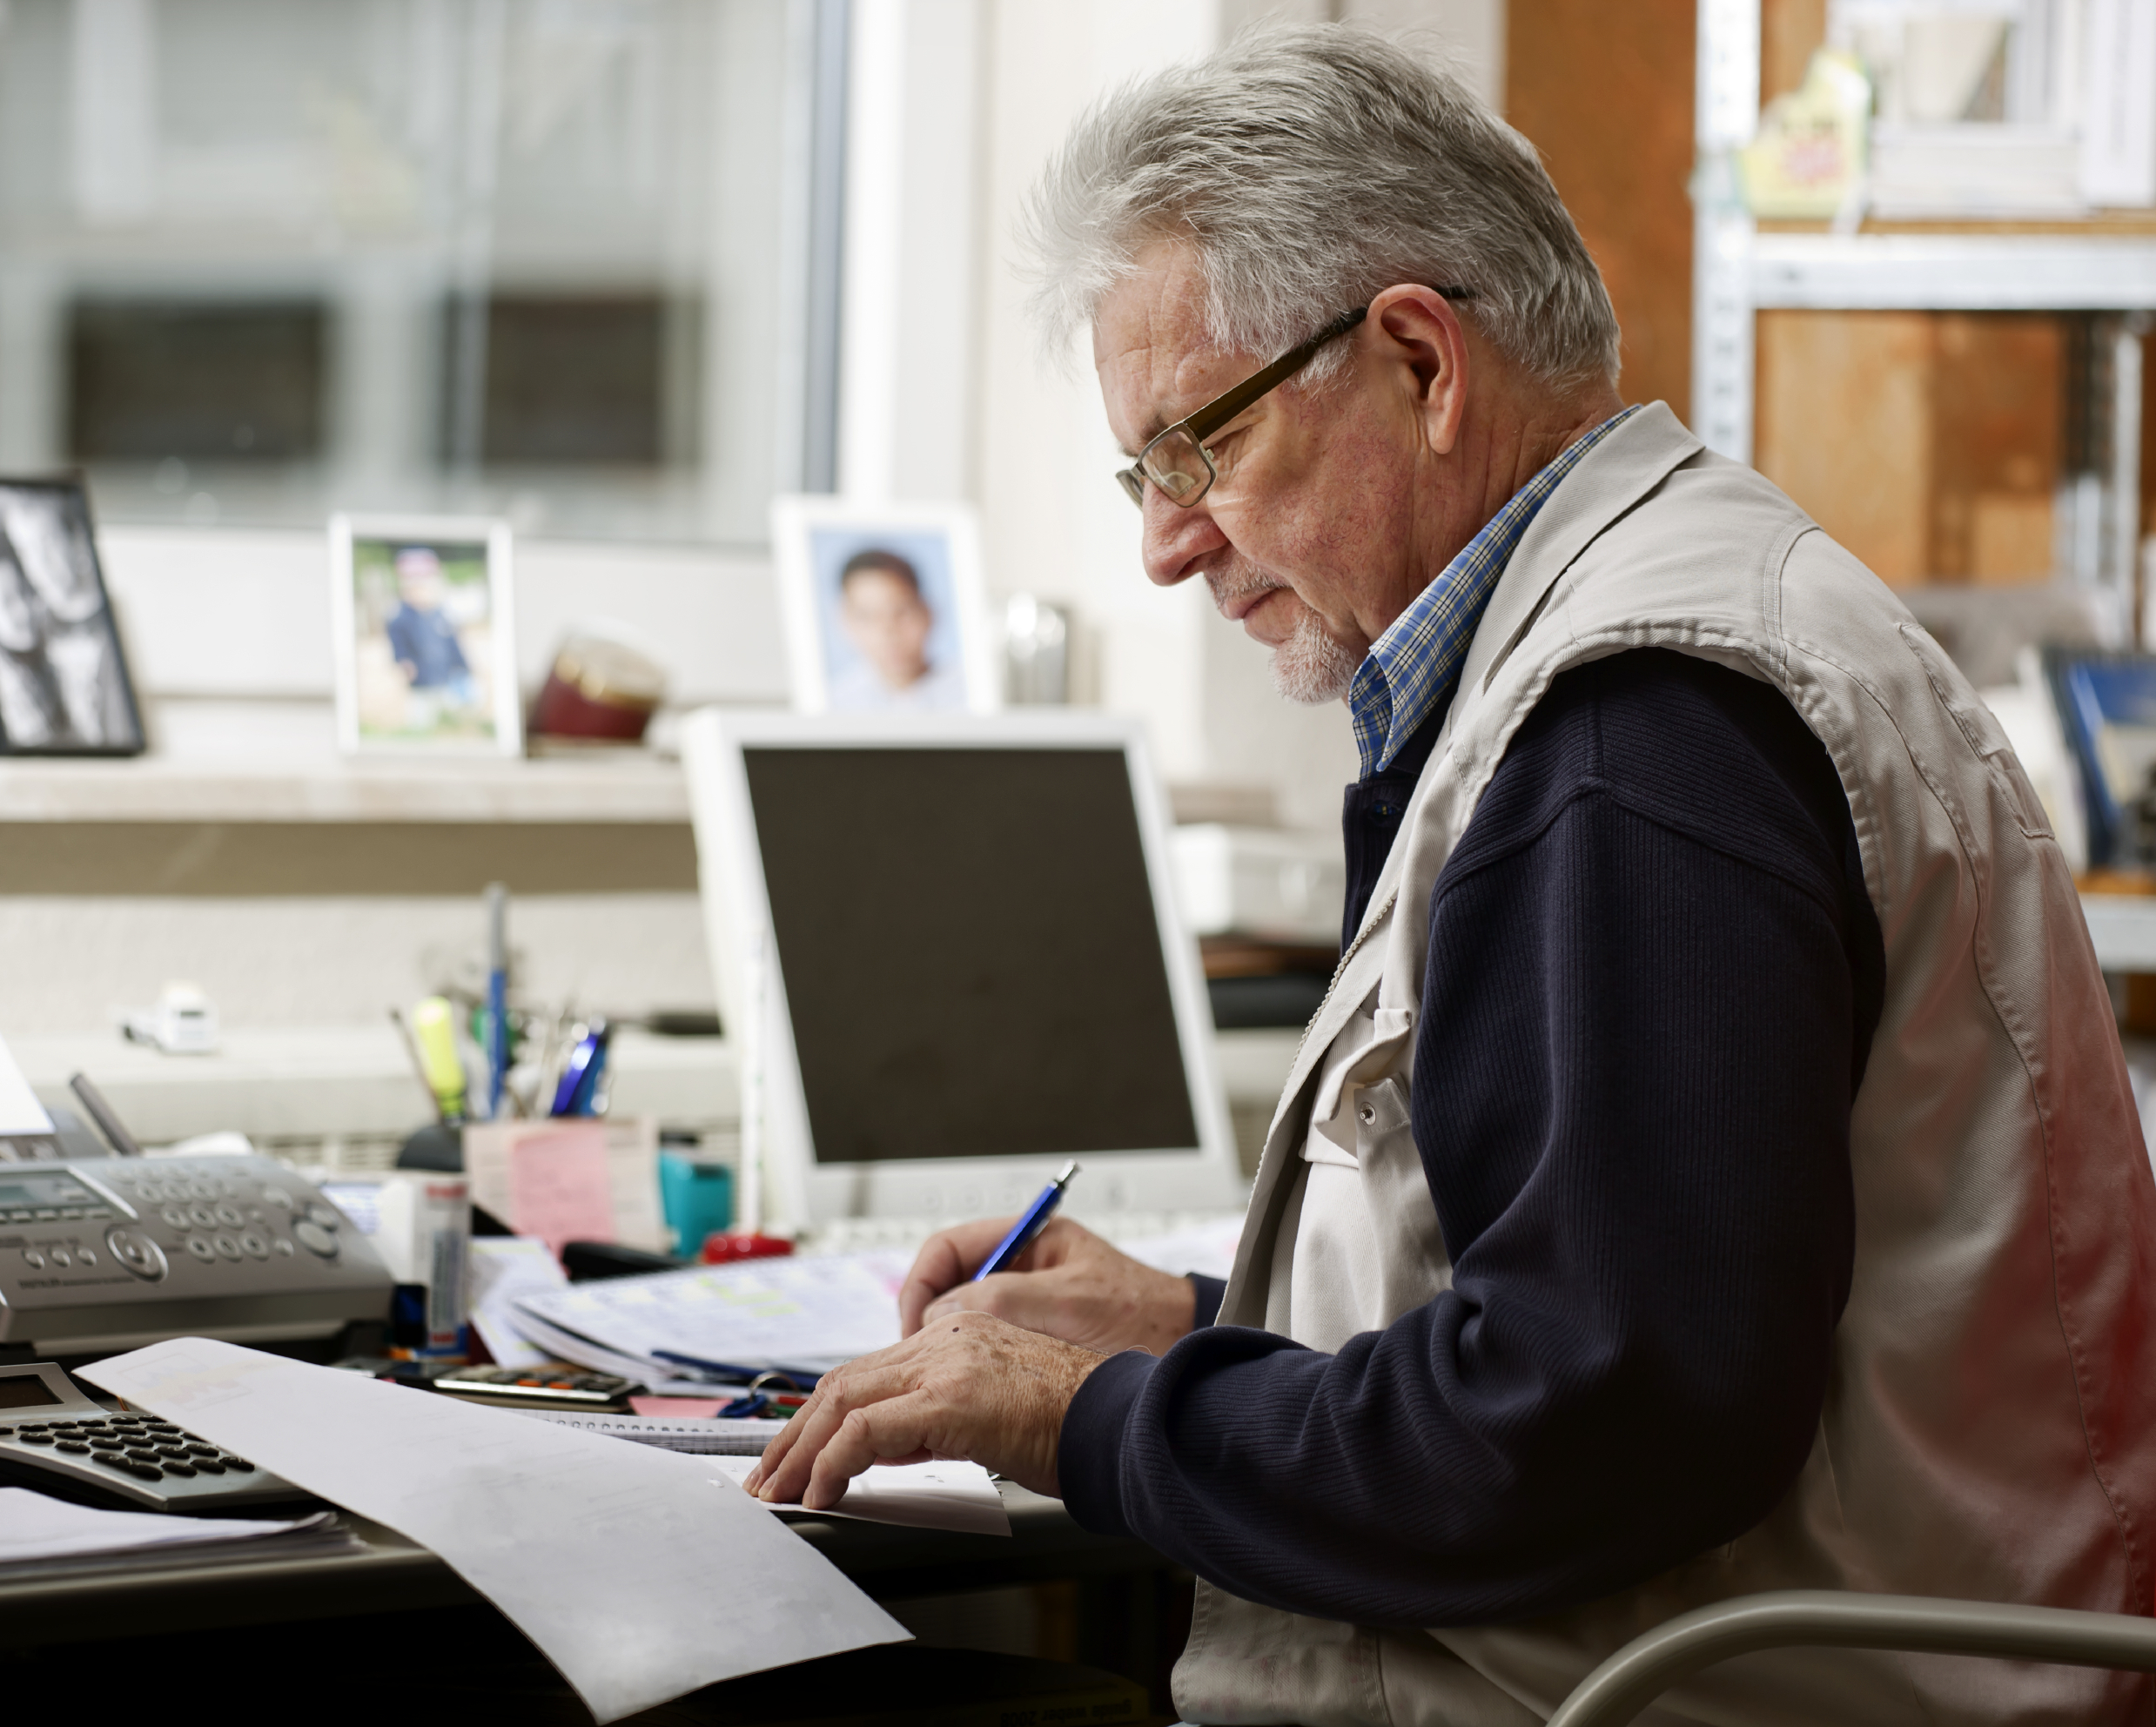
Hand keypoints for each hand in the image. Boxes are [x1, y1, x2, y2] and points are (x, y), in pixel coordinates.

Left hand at [742, 1310, 1101, 1506]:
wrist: (1120, 1420)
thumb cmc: (1073, 1422)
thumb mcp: (990, 1413)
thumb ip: (935, 1417)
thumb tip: (882, 1447)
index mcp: (956, 1334)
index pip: (866, 1370)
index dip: (821, 1413)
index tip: (798, 1450)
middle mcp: (944, 1338)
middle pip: (843, 1381)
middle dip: (795, 1433)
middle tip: (768, 1476)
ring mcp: (945, 1363)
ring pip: (844, 1399)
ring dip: (802, 1449)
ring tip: (780, 1489)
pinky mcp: (948, 1398)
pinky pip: (866, 1430)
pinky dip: (834, 1461)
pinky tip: (823, 1490)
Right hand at [898, 1216, 1196, 1354]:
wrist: (1187, 1354)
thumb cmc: (1144, 1318)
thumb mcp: (1068, 1302)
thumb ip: (1002, 1299)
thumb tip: (940, 1313)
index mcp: (1030, 1239)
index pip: (947, 1250)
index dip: (921, 1286)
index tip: (914, 1325)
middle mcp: (1023, 1268)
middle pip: (947, 1287)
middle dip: (928, 1322)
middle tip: (919, 1358)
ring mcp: (1028, 1304)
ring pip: (962, 1324)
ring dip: (948, 1349)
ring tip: (944, 1377)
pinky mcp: (1035, 1340)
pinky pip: (984, 1348)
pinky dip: (969, 1367)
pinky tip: (972, 1388)